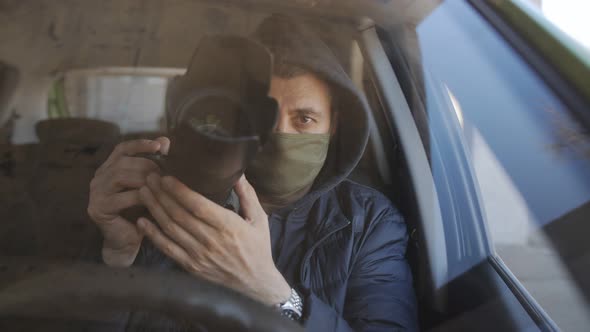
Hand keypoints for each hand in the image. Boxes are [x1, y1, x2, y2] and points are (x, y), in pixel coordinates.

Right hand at [88, 137, 169, 266]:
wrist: (126, 241)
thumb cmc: (139, 211)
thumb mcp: (149, 186)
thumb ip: (155, 164)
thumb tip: (165, 141)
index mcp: (109, 168)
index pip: (122, 149)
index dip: (140, 144)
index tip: (160, 145)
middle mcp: (98, 178)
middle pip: (123, 162)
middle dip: (147, 165)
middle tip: (164, 175)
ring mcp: (95, 193)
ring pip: (120, 176)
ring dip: (144, 179)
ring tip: (160, 186)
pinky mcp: (98, 209)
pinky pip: (122, 198)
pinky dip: (140, 197)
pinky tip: (153, 200)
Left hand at [136, 174, 290, 304]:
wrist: (255, 284)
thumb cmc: (258, 248)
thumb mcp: (259, 219)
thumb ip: (248, 195)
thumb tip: (238, 173)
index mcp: (229, 226)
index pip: (198, 205)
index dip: (179, 190)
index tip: (166, 177)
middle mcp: (211, 241)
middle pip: (179, 214)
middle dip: (161, 194)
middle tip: (149, 178)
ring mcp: (199, 255)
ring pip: (170, 228)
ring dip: (154, 209)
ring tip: (144, 192)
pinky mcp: (191, 266)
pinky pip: (167, 249)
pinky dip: (153, 235)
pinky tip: (142, 222)